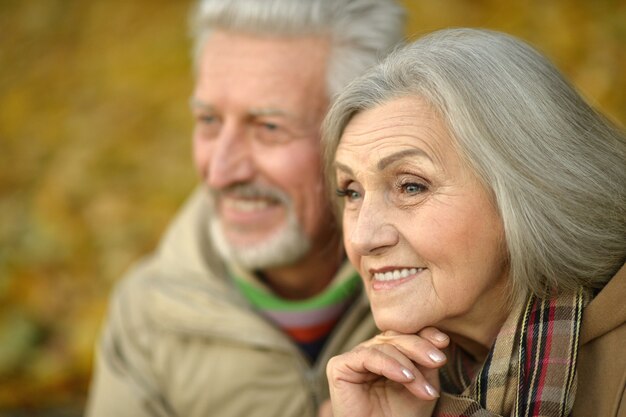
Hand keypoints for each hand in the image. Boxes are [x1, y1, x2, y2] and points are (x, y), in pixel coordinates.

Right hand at [326, 327, 448, 416]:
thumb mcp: (422, 384)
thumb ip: (426, 361)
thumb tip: (438, 338)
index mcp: (387, 353)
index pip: (405, 334)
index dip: (424, 334)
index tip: (444, 341)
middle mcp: (369, 351)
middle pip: (395, 337)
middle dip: (420, 348)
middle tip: (439, 361)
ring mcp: (354, 358)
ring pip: (384, 345)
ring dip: (408, 365)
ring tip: (424, 387)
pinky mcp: (339, 366)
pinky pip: (366, 356)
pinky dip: (389, 364)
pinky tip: (406, 377)